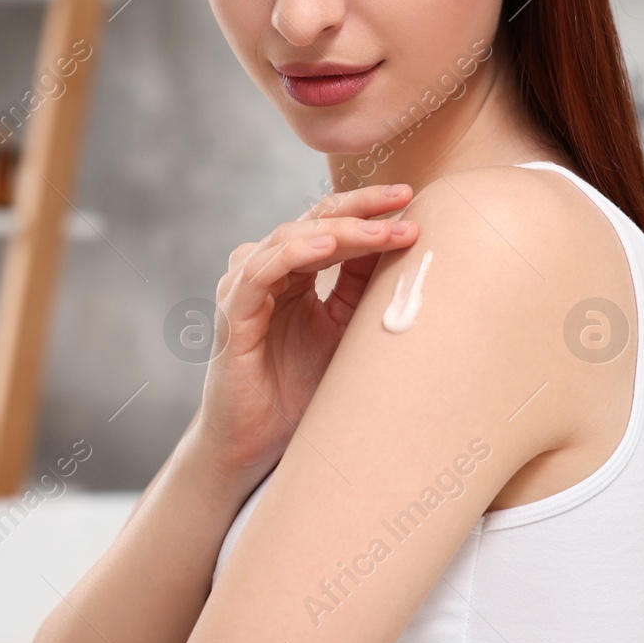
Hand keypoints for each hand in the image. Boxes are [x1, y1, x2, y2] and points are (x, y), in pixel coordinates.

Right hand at [195, 184, 419, 487]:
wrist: (258, 444)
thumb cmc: (299, 389)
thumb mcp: (343, 328)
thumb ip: (360, 286)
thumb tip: (400, 239)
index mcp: (292, 270)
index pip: (330, 222)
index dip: (368, 207)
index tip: (410, 197)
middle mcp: (265, 270)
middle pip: (313, 220)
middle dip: (361, 208)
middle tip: (402, 199)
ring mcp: (245, 287)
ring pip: (290, 238)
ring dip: (340, 230)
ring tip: (380, 229)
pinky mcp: (233, 313)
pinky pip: (261, 271)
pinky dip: (293, 252)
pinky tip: (327, 244)